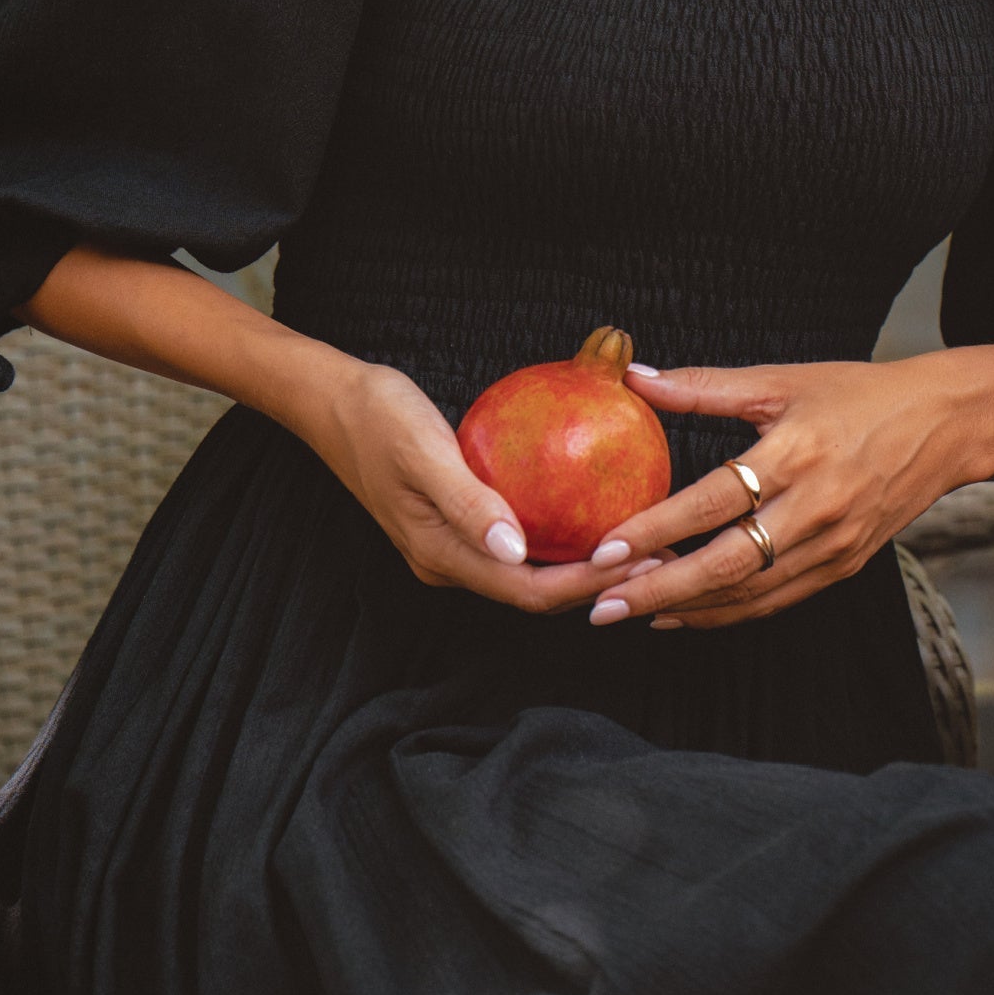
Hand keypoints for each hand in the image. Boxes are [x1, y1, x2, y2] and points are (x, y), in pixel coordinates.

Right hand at [309, 359, 670, 613]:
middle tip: (659, 556)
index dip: (586, 586)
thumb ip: (467, 501)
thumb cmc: (377, 416)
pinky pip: (521, 542)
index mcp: (440, 555)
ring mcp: (454, 547)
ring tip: (642, 542)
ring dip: (586, 565)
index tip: (638, 562)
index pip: (528, 591)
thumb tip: (515, 550)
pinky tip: (597, 511)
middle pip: (536, 592)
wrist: (333, 402)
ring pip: (530, 572)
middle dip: (599, 584)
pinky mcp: (461, 523)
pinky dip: (562, 537)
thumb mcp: (422, 451)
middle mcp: (450, 562)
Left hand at [584, 353, 984, 629]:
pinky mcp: (844, 567)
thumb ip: (704, 386)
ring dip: (684, 608)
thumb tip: (635, 379)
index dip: (657, 528)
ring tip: (625, 610)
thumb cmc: (859, 395)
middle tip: (600, 605)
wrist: (946, 425)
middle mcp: (817, 507)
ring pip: (748, 593)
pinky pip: (773, 601)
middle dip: (657, 590)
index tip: (605, 548)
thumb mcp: (782, 379)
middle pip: (727, 564)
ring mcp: (834, 545)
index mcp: (798, 453)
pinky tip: (679, 613)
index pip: (714, 502)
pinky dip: (723, 613)